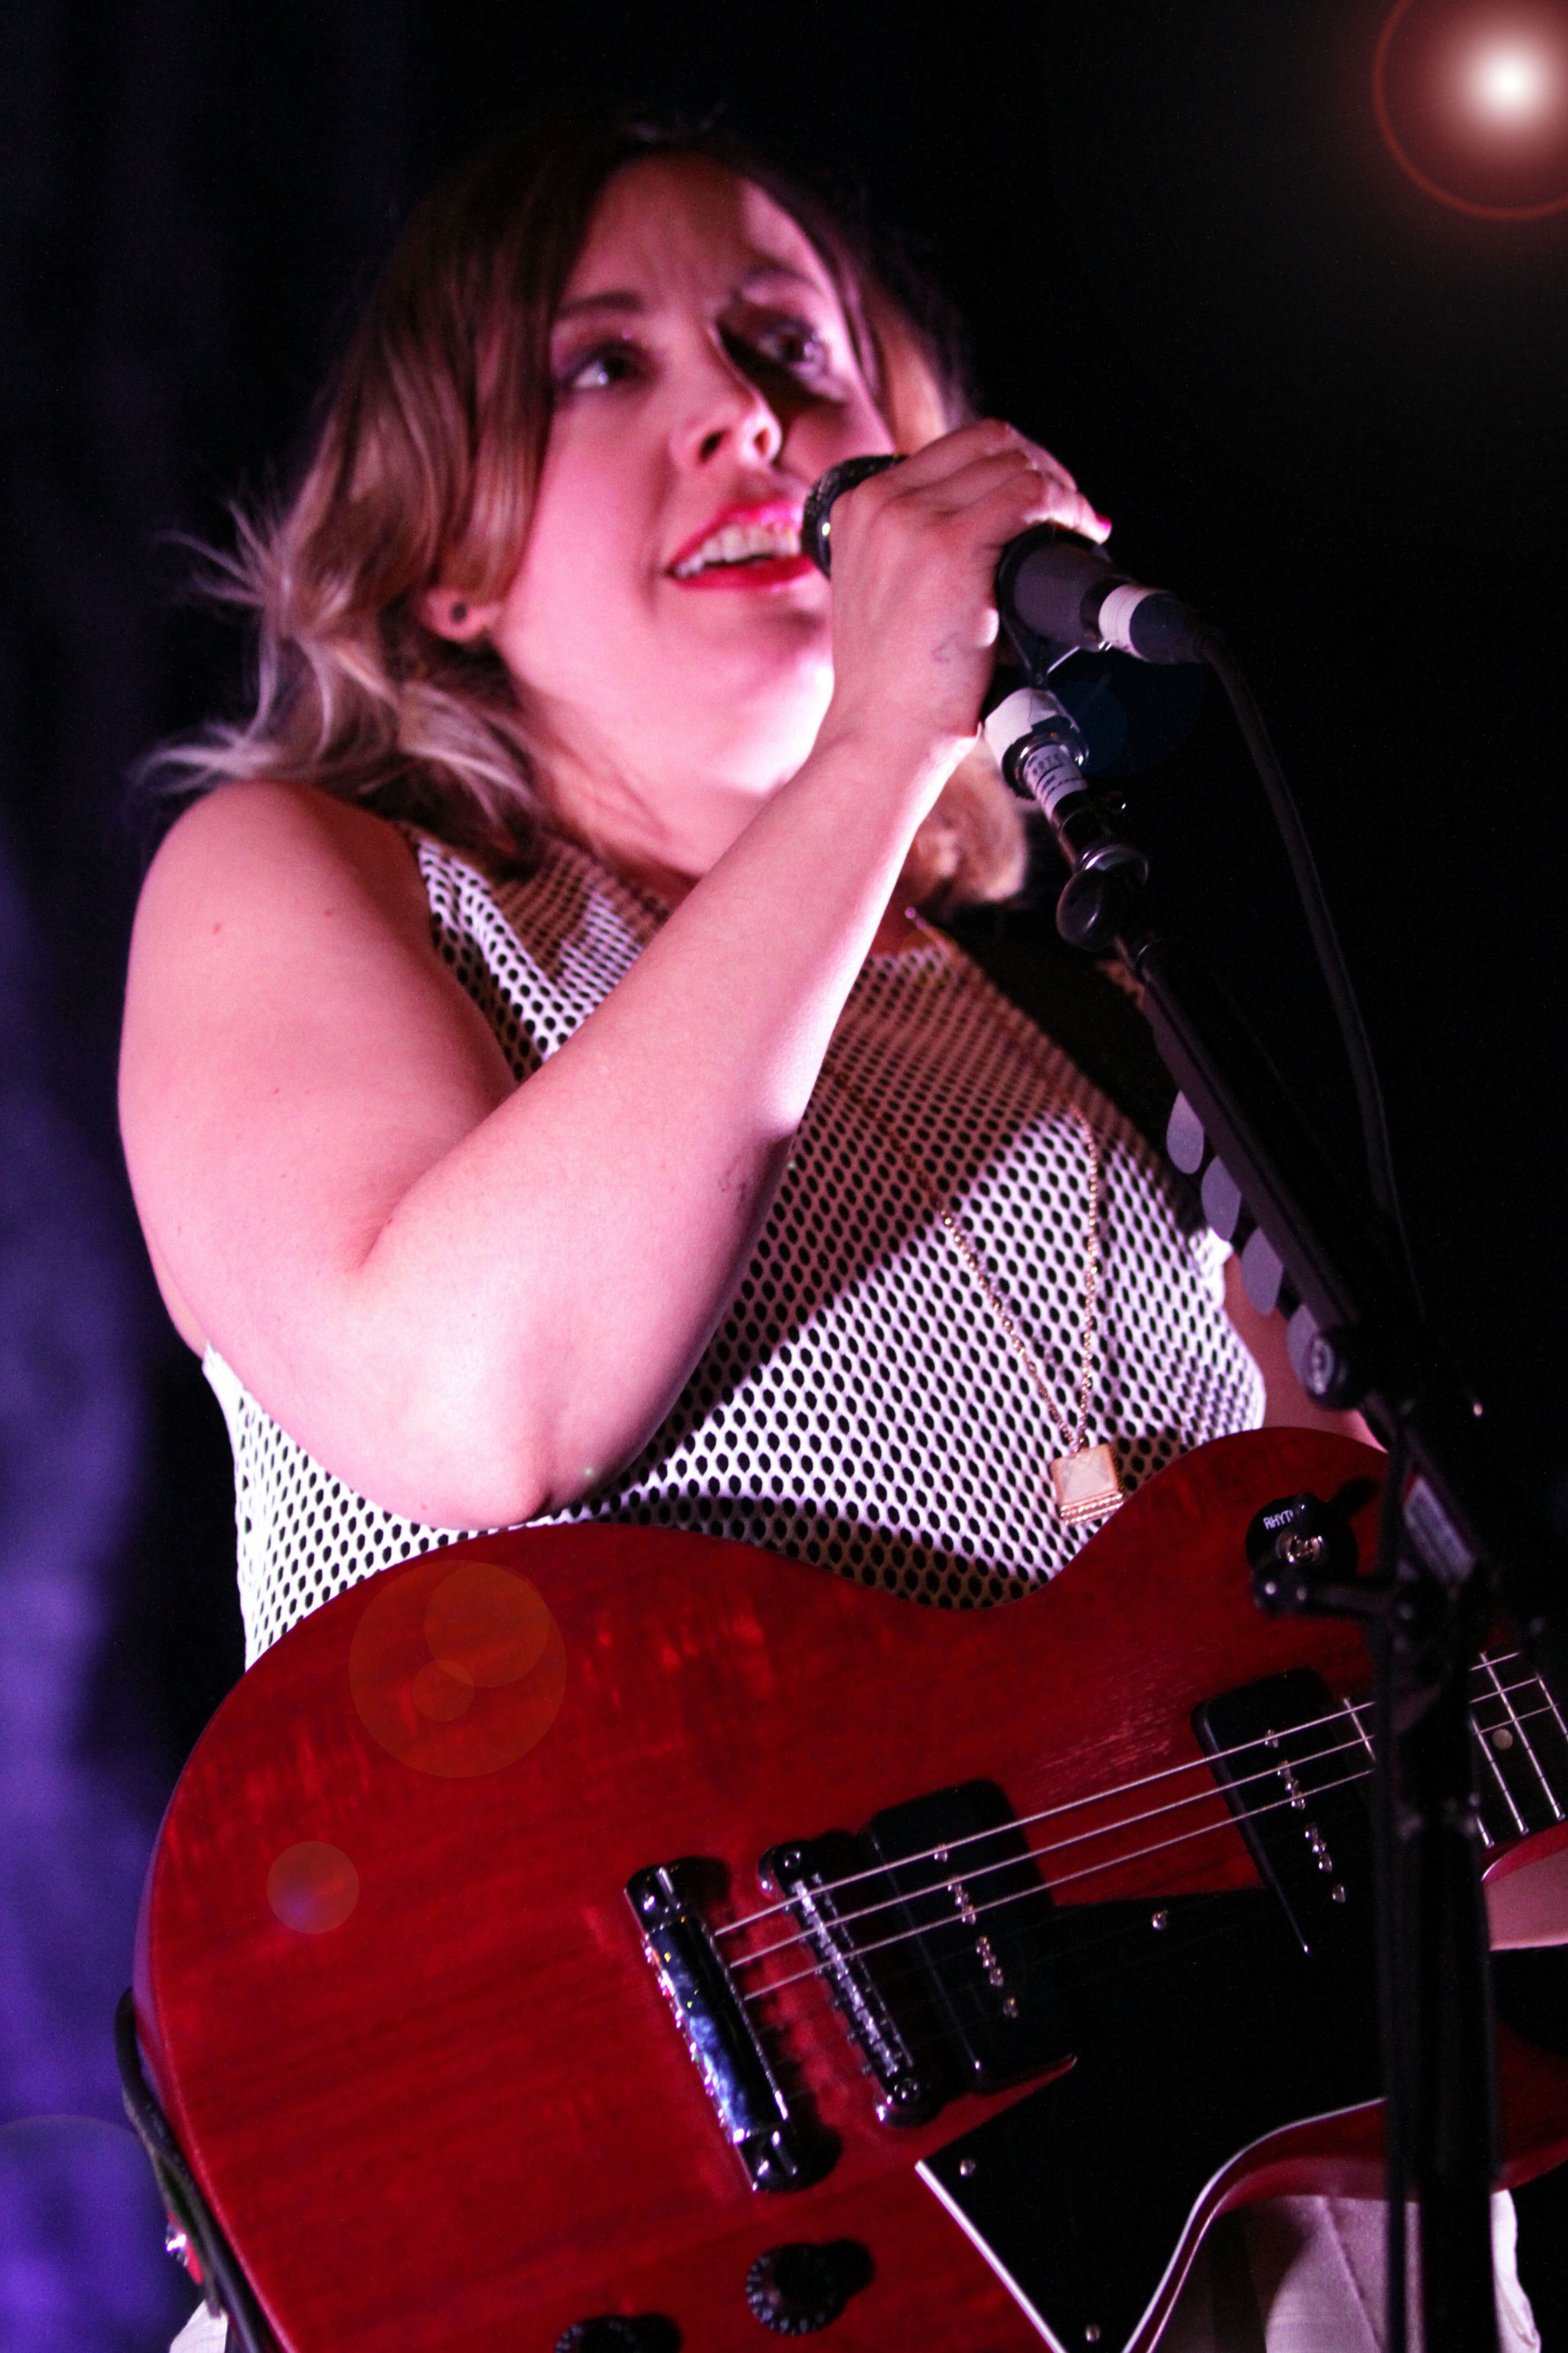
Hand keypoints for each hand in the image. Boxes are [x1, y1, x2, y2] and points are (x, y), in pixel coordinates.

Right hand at [814, 420, 1109, 776]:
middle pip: (988, 442)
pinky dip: (1066, 506)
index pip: (955, 448)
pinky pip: (1029, 495)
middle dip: (1042, 467)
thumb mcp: (884, 592)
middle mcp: (881, 503)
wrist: (881, 734)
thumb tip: (988, 528)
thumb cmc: (894, 683)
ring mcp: (912, 521)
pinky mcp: (950, 548)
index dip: (1011, 463)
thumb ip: (914, 547)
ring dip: (1060, 487)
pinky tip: (1079, 530)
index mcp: (861, 507)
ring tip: (1078, 525)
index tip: (1039, 499)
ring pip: (1013, 462)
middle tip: (1069, 512)